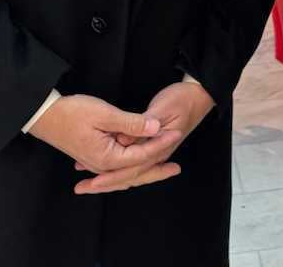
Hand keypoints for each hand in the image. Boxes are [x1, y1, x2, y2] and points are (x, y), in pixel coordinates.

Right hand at [29, 94, 180, 180]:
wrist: (45, 116)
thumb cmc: (72, 112)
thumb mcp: (105, 113)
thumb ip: (132, 123)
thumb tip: (156, 127)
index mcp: (107, 157)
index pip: (141, 155)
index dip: (161, 143)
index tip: (176, 133)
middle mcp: (102, 165)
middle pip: (135, 172)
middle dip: (157, 169)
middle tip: (177, 168)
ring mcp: (97, 163)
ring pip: (126, 172)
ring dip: (145, 169)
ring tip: (163, 168)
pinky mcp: (93, 156)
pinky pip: (117, 168)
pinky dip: (130, 167)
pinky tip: (137, 165)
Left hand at [74, 80, 215, 194]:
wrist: (200, 94)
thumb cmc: (182, 98)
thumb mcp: (162, 108)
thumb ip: (140, 125)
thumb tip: (123, 140)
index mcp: (160, 148)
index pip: (132, 168)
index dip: (111, 176)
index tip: (92, 182)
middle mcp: (158, 154)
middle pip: (130, 176)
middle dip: (106, 183)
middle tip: (82, 188)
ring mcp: (158, 152)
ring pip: (132, 172)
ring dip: (111, 178)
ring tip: (90, 183)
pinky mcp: (155, 146)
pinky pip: (134, 162)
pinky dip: (119, 168)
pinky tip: (106, 167)